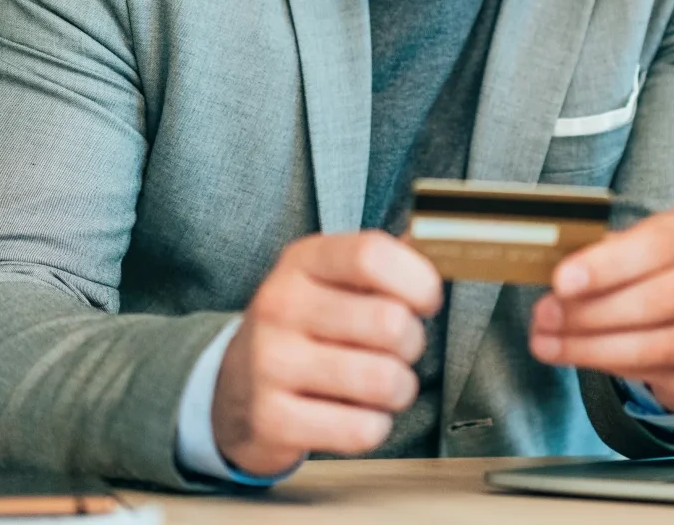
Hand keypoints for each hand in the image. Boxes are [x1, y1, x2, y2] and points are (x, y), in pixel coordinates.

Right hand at [212, 231, 441, 475]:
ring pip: (383, 380)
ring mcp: (270, 363)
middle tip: (399, 350)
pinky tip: (356, 414)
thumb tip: (440, 243)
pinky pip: (361, 429)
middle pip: (389, 322)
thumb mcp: (330, 279)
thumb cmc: (305, 327)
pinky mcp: (272, 419)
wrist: (233, 389)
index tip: (426, 302)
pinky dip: (374, 427)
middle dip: (413, 343)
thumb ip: (384, 262)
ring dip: (399, 389)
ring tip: (382, 384)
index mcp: (302, 261)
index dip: (418, 281)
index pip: (372, 255)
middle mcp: (280, 306)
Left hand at [529, 205, 673, 413]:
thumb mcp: (634, 247)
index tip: (562, 280)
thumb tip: (553, 268)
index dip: (610, 264)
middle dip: (594, 311)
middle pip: (663, 298)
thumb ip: (600, 254)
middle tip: (545, 315)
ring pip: (658, 344)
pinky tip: (575, 355)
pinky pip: (656, 371)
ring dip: (593, 346)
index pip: (662, 243)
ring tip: (548, 342)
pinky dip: (607, 364)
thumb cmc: (657, 268)